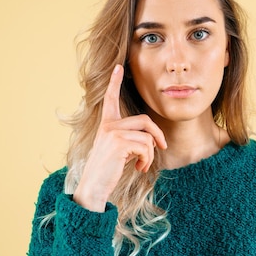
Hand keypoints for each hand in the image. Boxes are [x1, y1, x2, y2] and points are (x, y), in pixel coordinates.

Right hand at [73, 64, 166, 211]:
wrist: (94, 188)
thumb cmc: (107, 172)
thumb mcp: (119, 151)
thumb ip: (131, 139)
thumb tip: (153, 139)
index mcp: (106, 125)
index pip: (110, 99)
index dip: (114, 82)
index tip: (118, 66)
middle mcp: (108, 125)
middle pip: (145, 120)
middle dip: (158, 135)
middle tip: (162, 148)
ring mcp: (113, 133)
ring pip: (148, 137)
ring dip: (151, 154)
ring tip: (142, 165)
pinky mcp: (119, 143)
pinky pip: (146, 147)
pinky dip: (147, 160)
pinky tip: (138, 169)